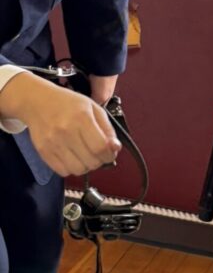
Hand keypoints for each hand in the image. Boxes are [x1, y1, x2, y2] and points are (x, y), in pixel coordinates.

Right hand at [0, 72, 120, 176]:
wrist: (37, 101)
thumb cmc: (68, 104)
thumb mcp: (93, 108)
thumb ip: (107, 128)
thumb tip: (115, 148)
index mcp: (81, 118)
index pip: (100, 147)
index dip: (109, 155)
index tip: (110, 153)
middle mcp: (66, 131)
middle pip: (91, 161)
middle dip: (99, 161)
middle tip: (97, 153)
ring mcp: (53, 143)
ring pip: (78, 170)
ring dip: (86, 166)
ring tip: (84, 156)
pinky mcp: (44, 152)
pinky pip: (63, 171)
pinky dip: (71, 168)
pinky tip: (72, 157)